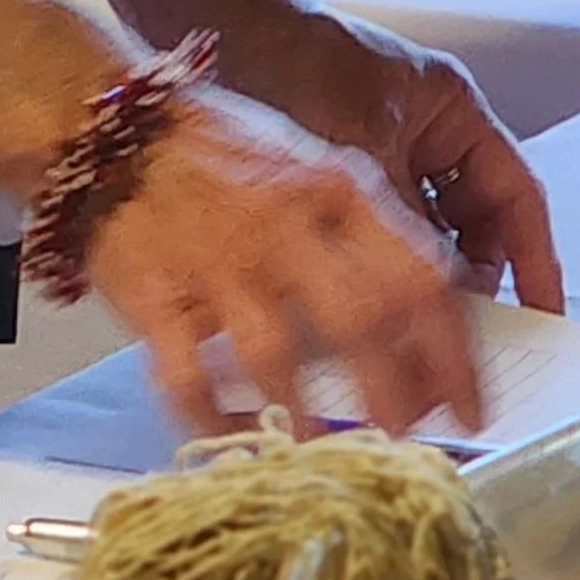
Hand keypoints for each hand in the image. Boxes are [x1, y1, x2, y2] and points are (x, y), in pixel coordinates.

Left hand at [47, 0, 561, 315]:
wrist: (212, 31)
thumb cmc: (289, 60)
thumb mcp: (362, 148)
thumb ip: (406, 220)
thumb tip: (437, 300)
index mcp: (451, 110)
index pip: (517, 196)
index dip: (536, 260)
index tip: (544, 314)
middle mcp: (424, 134)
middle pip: (475, 225)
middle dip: (473, 281)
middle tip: (466, 339)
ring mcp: (381, 157)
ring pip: (423, 239)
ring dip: (420, 283)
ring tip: (411, 335)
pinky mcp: (336, 181)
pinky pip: (375, 239)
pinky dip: (375, 272)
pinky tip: (361, 311)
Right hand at [79, 89, 487, 439]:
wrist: (106, 125)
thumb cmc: (215, 151)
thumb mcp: (310, 169)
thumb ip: (361, 238)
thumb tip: (417, 328)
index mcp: (335, 190)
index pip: (421, 276)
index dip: (455, 353)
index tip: (472, 403)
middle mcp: (284, 225)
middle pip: (363, 322)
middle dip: (397, 396)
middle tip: (409, 440)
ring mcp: (217, 262)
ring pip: (279, 357)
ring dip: (310, 418)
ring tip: (327, 454)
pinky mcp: (154, 296)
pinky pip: (189, 378)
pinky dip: (216, 422)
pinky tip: (236, 442)